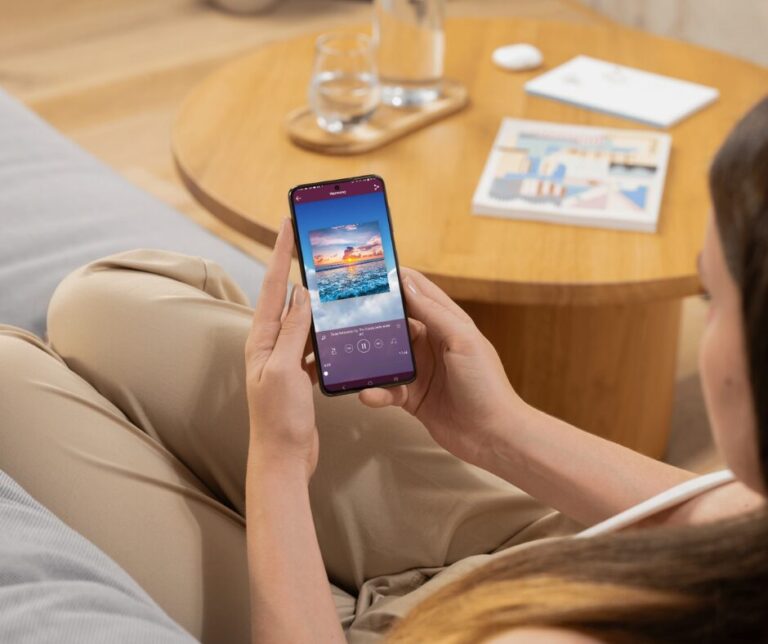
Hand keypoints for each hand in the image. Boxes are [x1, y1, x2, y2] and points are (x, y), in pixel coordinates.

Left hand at [245, 218, 317, 481]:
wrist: (283, 458)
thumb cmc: (278, 419)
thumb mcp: (284, 370)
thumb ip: (293, 331)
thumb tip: (302, 293)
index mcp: (260, 339)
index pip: (271, 286)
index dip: (279, 253)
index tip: (287, 224)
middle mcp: (268, 345)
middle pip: (285, 297)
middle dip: (297, 268)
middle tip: (313, 244)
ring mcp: (283, 359)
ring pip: (302, 320)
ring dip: (315, 300)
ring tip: (331, 280)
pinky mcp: (296, 373)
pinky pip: (311, 342)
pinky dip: (324, 330)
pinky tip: (338, 326)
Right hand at [359, 269, 523, 467]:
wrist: (492, 436)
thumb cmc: (485, 385)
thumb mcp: (461, 340)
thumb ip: (433, 312)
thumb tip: (407, 283)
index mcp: (447, 323)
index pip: (418, 292)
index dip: (397, 280)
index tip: (370, 270)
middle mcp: (432, 344)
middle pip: (396, 323)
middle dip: (373, 318)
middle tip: (345, 312)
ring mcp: (421, 370)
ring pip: (386, 357)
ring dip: (369, 358)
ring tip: (348, 355)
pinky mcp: (412, 397)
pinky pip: (386, 389)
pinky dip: (376, 391)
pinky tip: (368, 393)